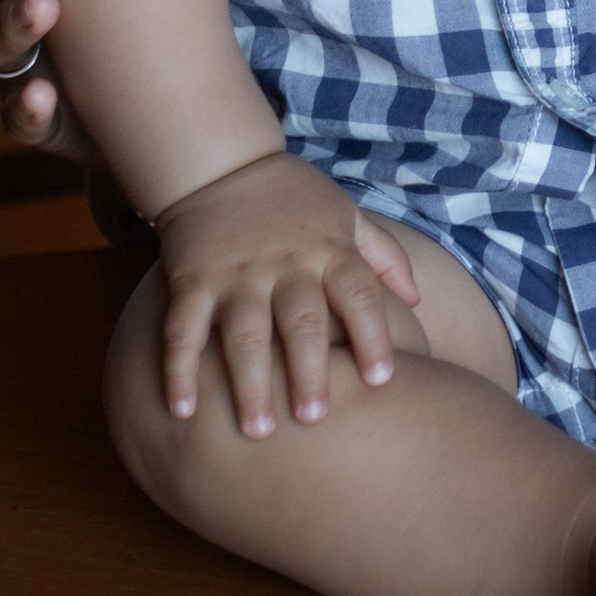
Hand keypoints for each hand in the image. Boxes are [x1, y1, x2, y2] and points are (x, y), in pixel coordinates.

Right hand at [153, 150, 422, 437]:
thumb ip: (383, 255)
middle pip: (301, 322)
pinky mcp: (192, 280)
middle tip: (314, 421)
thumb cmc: (296, 198)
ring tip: (258, 432)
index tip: (382, 380)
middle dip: (308, 371)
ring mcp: (236, 274)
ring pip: (243, 333)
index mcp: (328, 250)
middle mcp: (285, 264)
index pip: (358, 293)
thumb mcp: (346, 214)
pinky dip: (179, 370)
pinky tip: (182, 411)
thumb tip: (416, 300)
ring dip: (249, 383)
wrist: (222, 164)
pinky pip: (183, 330)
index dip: (372, 334)